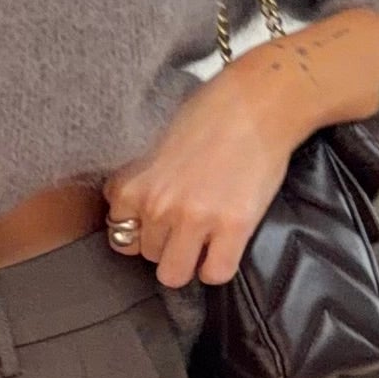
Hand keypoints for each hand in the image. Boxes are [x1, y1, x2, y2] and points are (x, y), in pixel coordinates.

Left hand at [103, 55, 309, 289]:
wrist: (259, 103)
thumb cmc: (211, 114)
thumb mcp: (156, 144)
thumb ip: (142, 179)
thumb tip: (138, 210)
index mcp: (134, 183)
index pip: (119, 232)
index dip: (142, 229)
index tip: (159, 221)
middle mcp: (157, 205)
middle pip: (148, 254)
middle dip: (167, 244)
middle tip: (189, 224)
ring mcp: (194, 218)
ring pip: (173, 274)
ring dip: (189, 261)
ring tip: (205, 239)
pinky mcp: (232, 227)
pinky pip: (214, 274)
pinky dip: (218, 267)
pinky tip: (225, 247)